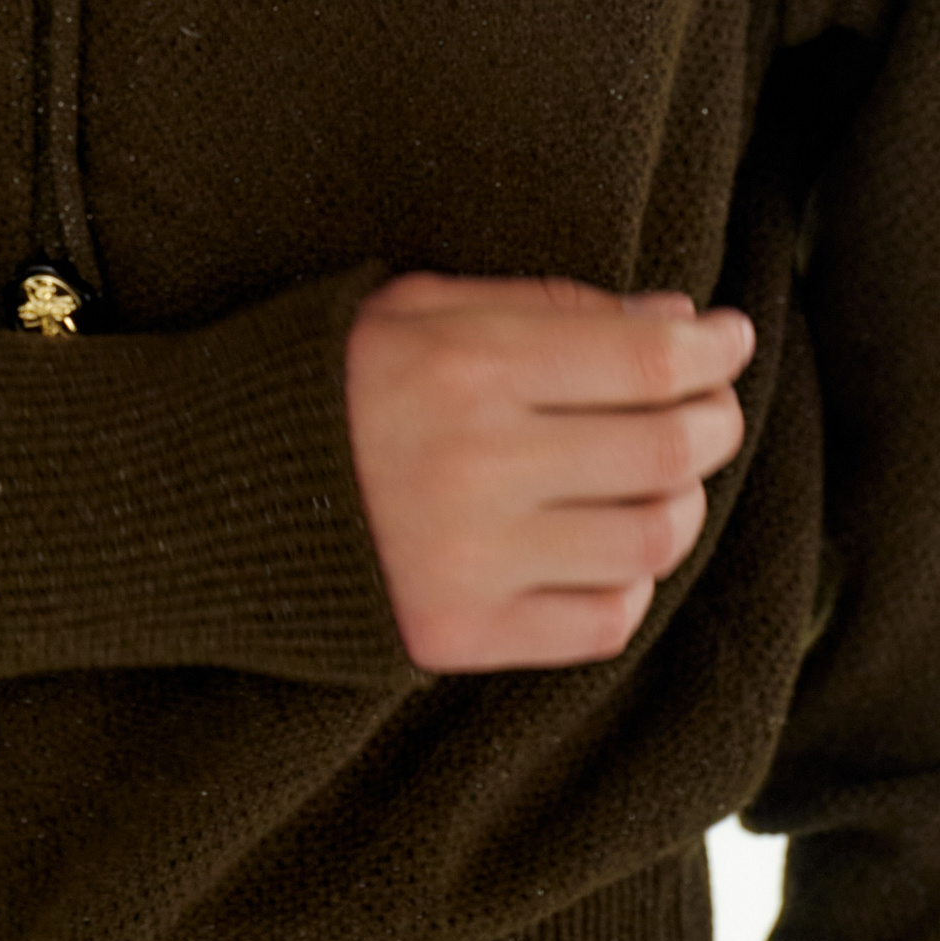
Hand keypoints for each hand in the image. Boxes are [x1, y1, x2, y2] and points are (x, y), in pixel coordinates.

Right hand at [343, 272, 752, 672]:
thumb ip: (551, 306)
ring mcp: (470, 560)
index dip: (711, 349)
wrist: (208, 494)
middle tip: (710, 407)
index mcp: (467, 365)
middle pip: (666, 450)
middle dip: (713, 421)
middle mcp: (477, 464)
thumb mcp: (423, 307)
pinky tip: (606, 548)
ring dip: (680, 504)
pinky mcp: (458, 634)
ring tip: (660, 479)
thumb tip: (681, 324)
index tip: (731, 338)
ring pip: (651, 540)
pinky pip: (603, 621)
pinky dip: (630, 583)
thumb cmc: (331, 383)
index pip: (644, 359)